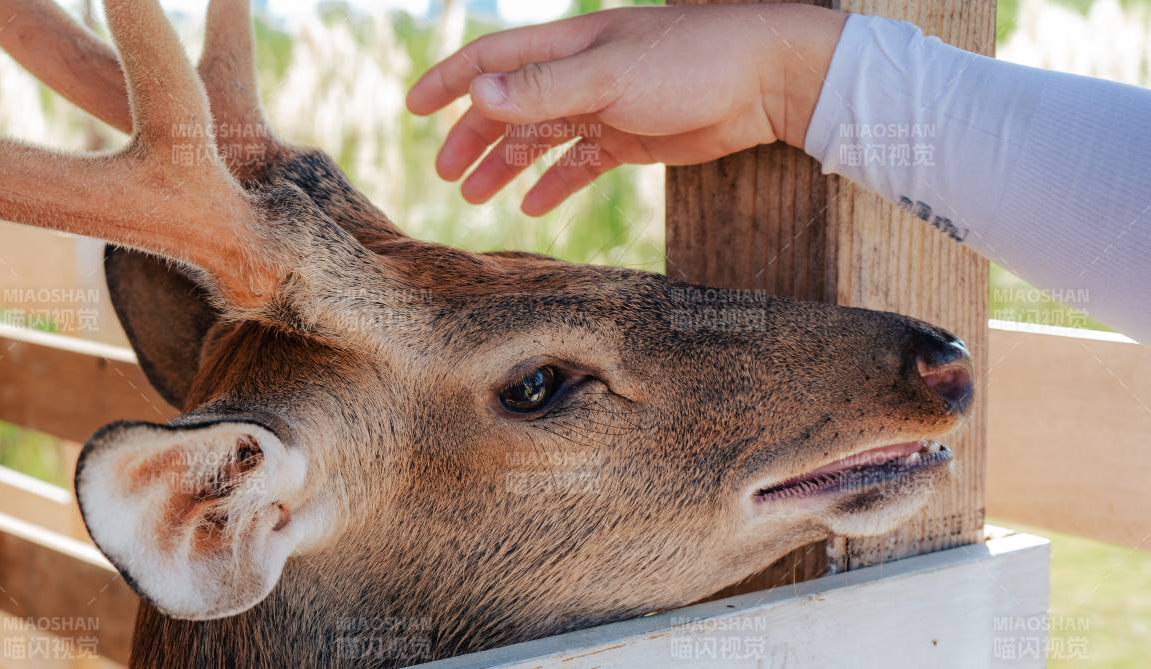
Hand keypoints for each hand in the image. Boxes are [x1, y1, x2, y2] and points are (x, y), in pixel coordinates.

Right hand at [407, 4, 844, 215]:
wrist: (769, 80)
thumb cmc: (693, 61)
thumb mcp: (609, 75)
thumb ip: (543, 87)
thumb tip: (478, 93)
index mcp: (569, 45)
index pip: (494, 60)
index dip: (451, 80)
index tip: (414, 106)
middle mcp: (581, 73)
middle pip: (510, 105)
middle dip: (473, 136)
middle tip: (444, 173)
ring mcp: (606, 106)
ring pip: (541, 138)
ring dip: (505, 165)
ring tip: (474, 197)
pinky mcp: (633, 137)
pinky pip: (581, 163)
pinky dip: (554, 184)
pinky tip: (532, 208)